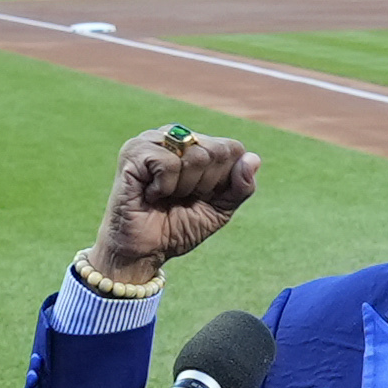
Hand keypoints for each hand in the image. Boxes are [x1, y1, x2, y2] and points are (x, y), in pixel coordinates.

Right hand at [86, 124, 258, 295]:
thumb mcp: (220, 210)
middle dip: (204, 185)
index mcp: (198, 144)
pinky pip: (169, 163)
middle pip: (218, 151)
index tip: (200, 197)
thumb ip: (241, 187)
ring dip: (185, 187)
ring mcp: (154, 139)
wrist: (144, 251)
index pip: (234, 149)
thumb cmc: (177, 228)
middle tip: (179, 198)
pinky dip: (164, 187)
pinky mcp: (134, 150)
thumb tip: (253, 159)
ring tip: (164, 195)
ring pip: (196, 154)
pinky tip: (149, 193)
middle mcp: (177, 136)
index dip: (223, 182)